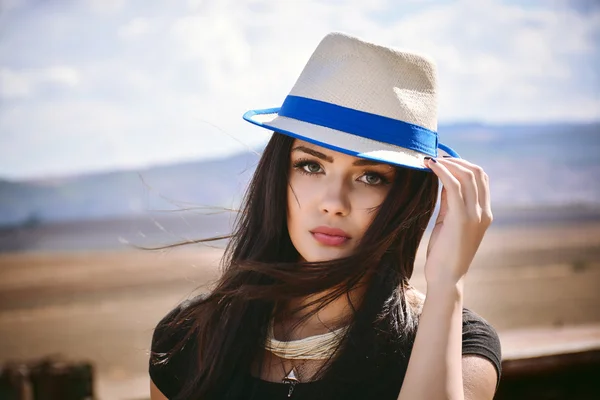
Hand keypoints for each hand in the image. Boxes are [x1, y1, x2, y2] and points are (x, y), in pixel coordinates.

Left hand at [424, 157, 491, 285]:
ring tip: (429, 160)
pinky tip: (430, 166)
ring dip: (447, 163)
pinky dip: (442, 172)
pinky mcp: (461, 219)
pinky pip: (454, 186)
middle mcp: (483, 212)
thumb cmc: (445, 252)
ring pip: (467, 176)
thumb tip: (444, 180)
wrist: (446, 277)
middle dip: (456, 160)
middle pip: (477, 173)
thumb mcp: (449, 222)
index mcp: (484, 213)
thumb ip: (450, 202)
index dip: (463, 164)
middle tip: (435, 156)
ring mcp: (475, 215)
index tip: (444, 158)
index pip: (480, 178)